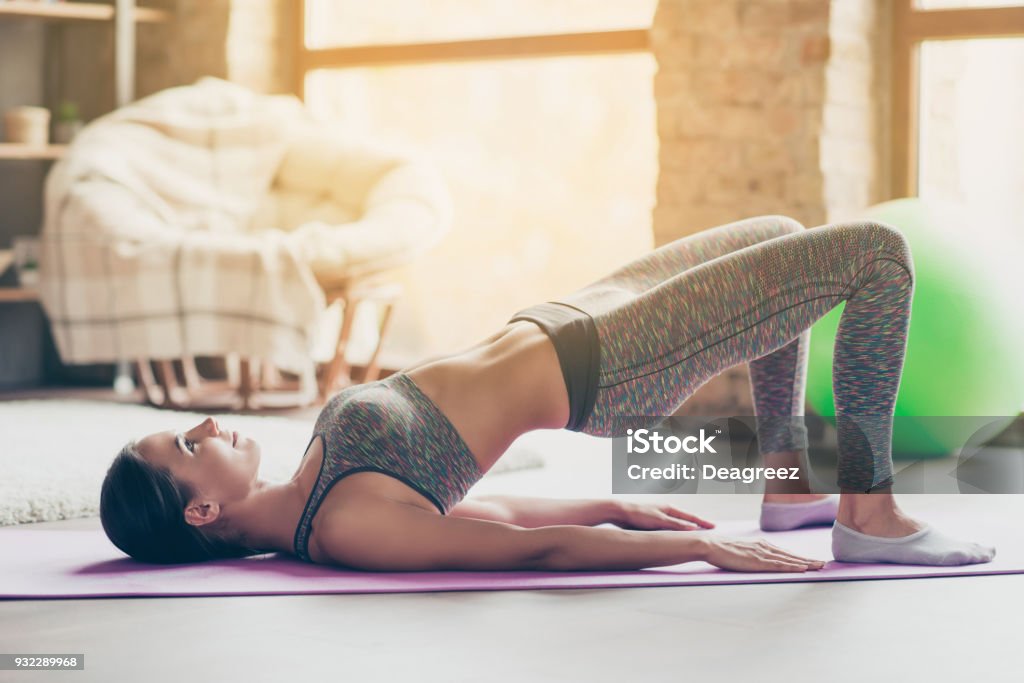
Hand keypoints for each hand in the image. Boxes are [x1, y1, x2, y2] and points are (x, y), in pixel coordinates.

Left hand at [612, 501, 714, 530]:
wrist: (620, 512)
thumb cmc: (639, 514)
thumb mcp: (659, 521)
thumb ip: (676, 525)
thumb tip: (693, 529)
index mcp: (670, 509)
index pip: (691, 517)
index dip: (703, 523)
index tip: (714, 527)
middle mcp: (666, 512)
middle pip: (686, 520)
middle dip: (698, 526)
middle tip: (709, 532)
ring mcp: (660, 516)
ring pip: (678, 526)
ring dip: (687, 530)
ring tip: (697, 537)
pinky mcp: (653, 523)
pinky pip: (669, 529)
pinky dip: (676, 533)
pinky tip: (676, 539)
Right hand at [703, 537, 825, 571]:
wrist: (711, 545)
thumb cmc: (722, 549)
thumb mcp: (741, 550)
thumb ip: (752, 554)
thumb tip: (757, 560)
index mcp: (761, 544)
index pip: (785, 552)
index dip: (799, 557)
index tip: (811, 561)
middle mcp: (765, 547)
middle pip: (791, 555)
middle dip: (808, 560)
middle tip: (823, 564)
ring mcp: (762, 554)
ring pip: (789, 560)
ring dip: (806, 563)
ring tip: (819, 566)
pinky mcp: (758, 562)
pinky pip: (779, 565)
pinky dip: (793, 566)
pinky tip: (803, 568)